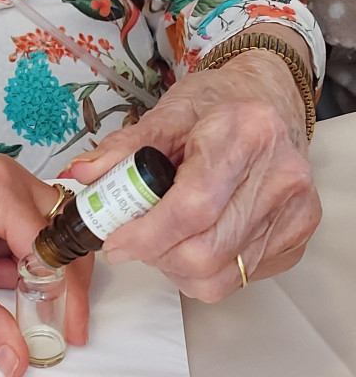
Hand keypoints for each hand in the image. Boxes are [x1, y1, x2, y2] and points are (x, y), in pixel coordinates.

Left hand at [0, 154, 92, 376]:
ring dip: (22, 270)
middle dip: (51, 280)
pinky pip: (22, 231)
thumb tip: (19, 357)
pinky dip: (9, 260)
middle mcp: (7, 175)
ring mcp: (2, 181)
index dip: (63, 291)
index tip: (70, 331)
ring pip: (43, 235)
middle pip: (58, 233)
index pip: (49, 243)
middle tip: (47, 321)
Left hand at [63, 48, 320, 300]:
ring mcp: (295, 211)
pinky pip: (240, 277)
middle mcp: (281, 175)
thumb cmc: (216, 103)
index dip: (146, 233)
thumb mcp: (167, 113)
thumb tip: (78, 175)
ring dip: (177, 267)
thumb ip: (123, 148)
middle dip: (156, 255)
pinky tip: (194, 236)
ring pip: (222, 275)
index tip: (114, 240)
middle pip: (207, 251)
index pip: (193, 206)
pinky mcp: (298, 237)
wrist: (268, 100)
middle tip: (133, 238)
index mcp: (247, 133)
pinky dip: (206, 268)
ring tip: (162, 236)